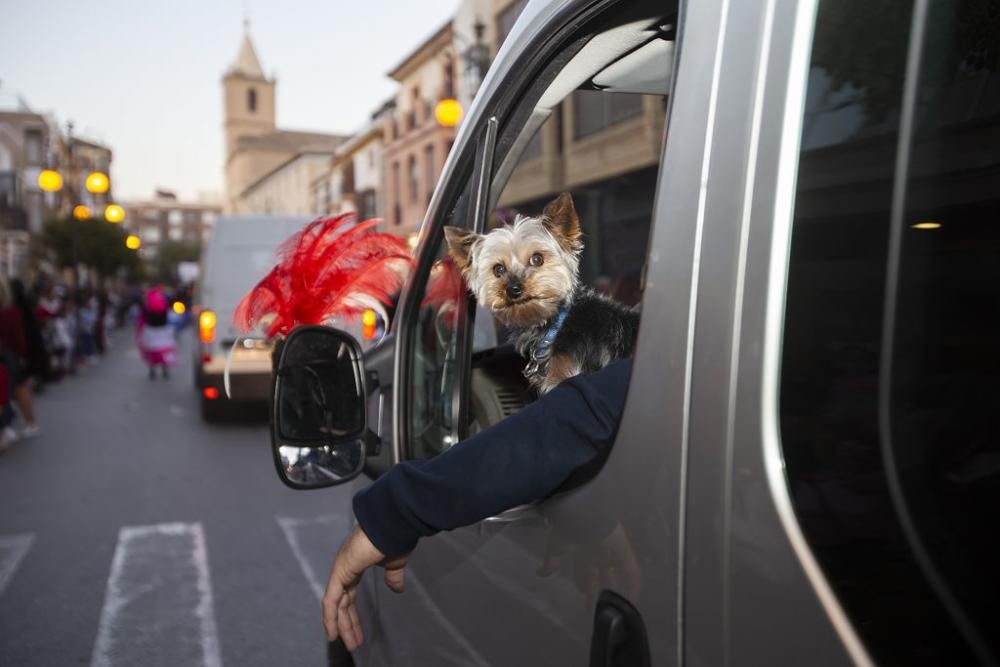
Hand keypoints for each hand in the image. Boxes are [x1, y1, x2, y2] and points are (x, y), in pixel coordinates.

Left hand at [322, 525, 409, 650]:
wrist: (392, 525)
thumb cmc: (395, 540)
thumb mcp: (395, 563)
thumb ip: (393, 577)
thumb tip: (397, 589)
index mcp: (356, 565)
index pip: (351, 595)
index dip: (353, 615)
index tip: (358, 633)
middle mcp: (345, 568)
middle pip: (343, 603)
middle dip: (348, 624)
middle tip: (353, 644)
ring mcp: (340, 569)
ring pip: (336, 604)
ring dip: (340, 625)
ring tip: (347, 644)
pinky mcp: (339, 571)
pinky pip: (331, 599)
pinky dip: (330, 617)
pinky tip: (333, 633)